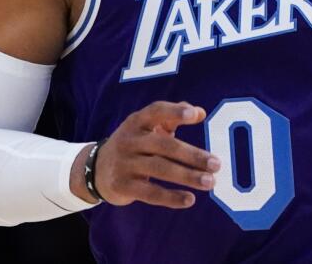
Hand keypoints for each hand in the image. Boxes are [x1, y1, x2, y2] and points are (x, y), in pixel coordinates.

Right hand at [92, 101, 220, 207]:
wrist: (95, 169)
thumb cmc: (133, 145)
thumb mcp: (145, 127)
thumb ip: (171, 117)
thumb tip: (200, 111)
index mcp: (137, 122)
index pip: (156, 111)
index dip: (175, 112)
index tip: (196, 115)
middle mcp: (130, 140)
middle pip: (164, 145)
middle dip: (192, 155)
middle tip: (216, 164)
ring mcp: (125, 163)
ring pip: (160, 169)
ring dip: (187, 176)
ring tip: (210, 182)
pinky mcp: (123, 185)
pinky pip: (150, 193)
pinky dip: (171, 197)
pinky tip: (189, 200)